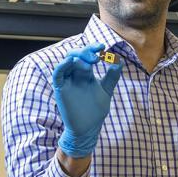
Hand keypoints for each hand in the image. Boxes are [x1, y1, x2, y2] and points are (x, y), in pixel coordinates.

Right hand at [52, 43, 121, 157]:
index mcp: (86, 74)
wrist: (88, 129)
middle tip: (97, 56)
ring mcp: (67, 81)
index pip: (87, 56)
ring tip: (91, 64)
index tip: (103, 47)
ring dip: (78, 59)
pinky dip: (62, 66)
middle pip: (76, 55)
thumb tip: (119, 60)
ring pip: (67, 62)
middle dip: (86, 52)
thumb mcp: (106, 90)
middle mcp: (76, 75)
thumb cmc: (95, 110)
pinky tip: (71, 62)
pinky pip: (58, 74)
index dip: (93, 49)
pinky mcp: (61, 89)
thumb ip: (112, 76)